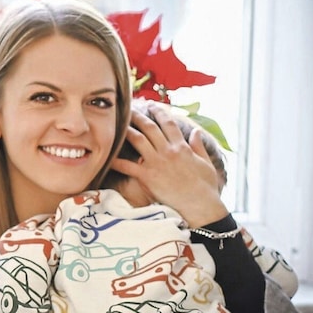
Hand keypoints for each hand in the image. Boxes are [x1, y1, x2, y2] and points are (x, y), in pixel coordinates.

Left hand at [111, 102, 228, 226]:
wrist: (201, 206)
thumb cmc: (206, 188)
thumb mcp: (206, 164)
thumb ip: (199, 146)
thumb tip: (196, 131)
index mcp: (182, 147)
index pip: (169, 124)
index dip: (159, 112)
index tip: (152, 105)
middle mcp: (168, 151)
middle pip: (150, 127)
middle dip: (138, 116)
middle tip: (129, 109)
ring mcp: (157, 163)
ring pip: (138, 140)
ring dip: (126, 130)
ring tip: (117, 124)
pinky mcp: (148, 177)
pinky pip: (128, 166)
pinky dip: (116, 161)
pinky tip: (106, 157)